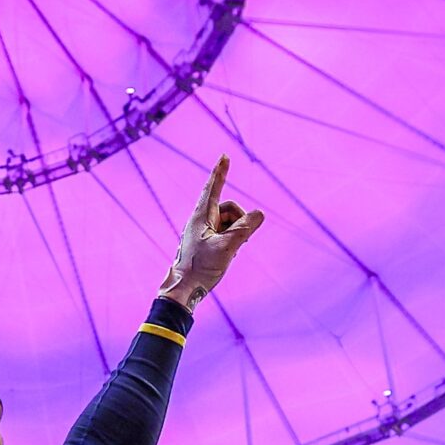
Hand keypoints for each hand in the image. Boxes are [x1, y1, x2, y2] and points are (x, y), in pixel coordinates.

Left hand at [161, 156, 264, 307]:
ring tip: (233, 250)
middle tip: (242, 239)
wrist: (184, 289)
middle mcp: (201, 220)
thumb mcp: (227, 248)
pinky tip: (229, 255)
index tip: (224, 156)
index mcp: (201, 216)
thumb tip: (260, 213)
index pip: (213, 188)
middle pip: (228, 208)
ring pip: (229, 222)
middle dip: (240, 220)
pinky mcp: (206, 242)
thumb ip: (245, 229)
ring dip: (238, 232)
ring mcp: (203, 231)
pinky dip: (232, 240)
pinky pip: (225, 233)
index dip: (220, 172)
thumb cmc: (201, 268)